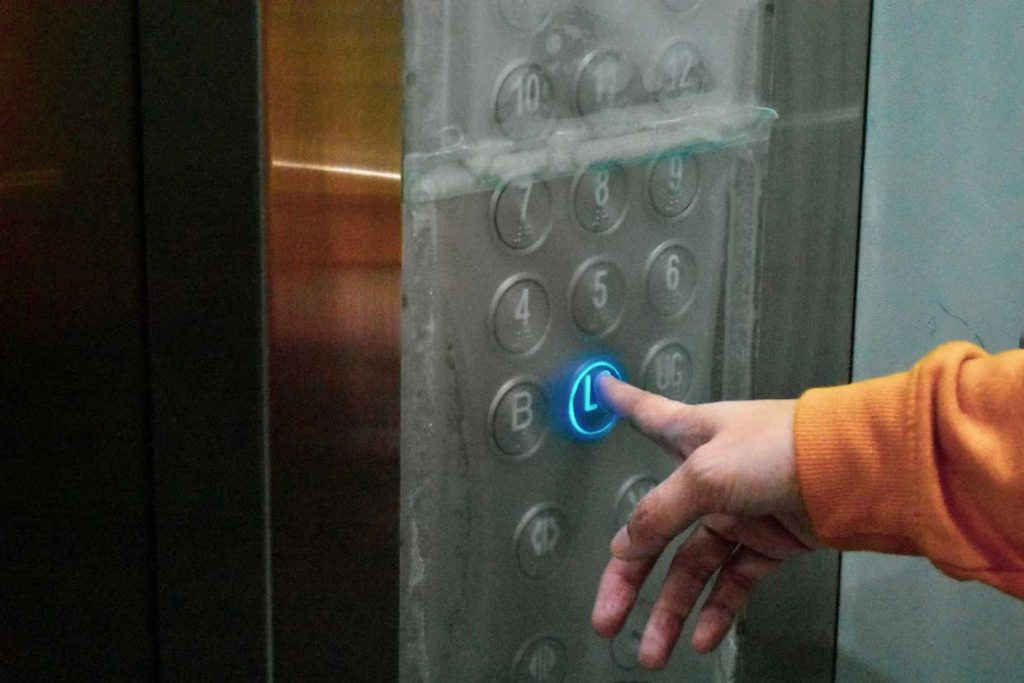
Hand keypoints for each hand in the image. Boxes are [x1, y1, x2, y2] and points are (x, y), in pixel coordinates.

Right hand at [591, 375, 818, 668]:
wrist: (856, 472)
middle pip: (655, 529)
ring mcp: (739, 510)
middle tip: (605, 616)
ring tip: (652, 650)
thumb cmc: (779, 449)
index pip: (648, 414)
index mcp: (691, 436)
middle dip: (627, 576)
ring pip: (692, 567)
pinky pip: (733, 582)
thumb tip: (623, 548)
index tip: (604, 387)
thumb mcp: (705, 475)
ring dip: (671, 609)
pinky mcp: (769, 542)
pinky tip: (701, 637)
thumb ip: (659, 513)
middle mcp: (709, 474)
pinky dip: (717, 610)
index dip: (622, 400)